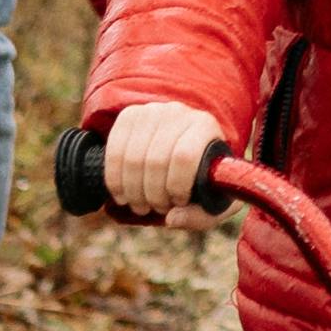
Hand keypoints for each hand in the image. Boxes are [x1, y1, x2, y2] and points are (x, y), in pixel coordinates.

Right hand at [102, 104, 226, 221]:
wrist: (188, 146)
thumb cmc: (205, 177)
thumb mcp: (216, 201)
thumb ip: (201, 215)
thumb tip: (172, 219)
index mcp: (205, 127)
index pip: (184, 156)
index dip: (177, 186)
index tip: (177, 203)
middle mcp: (179, 113)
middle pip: (155, 159)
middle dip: (152, 194)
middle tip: (155, 209)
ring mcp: (152, 111)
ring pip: (132, 157)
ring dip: (132, 190)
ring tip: (141, 205)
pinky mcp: (129, 116)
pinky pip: (114, 150)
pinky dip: (114, 179)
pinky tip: (122, 195)